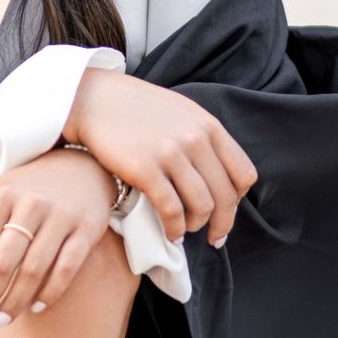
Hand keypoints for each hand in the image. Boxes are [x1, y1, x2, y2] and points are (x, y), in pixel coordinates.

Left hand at [0, 147, 118, 319]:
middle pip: (4, 260)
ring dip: (16, 300)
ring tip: (5, 317)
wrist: (84, 165)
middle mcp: (32, 203)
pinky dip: (50, 293)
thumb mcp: (2, 196)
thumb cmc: (35, 186)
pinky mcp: (87, 228)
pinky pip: (66, 269)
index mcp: (5, 194)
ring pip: (34, 269)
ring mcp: (62, 216)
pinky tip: (37, 306)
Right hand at [64, 67, 256, 249]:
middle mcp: (196, 139)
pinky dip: (175, 229)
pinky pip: (171, 210)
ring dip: (196, 226)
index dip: (238, 199)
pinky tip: (170, 234)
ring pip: (202, 206)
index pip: (243, 173)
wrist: (93, 99)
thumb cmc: (135, 108)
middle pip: (226, 196)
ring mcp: (171, 154)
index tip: (226, 212)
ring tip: (185, 231)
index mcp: (209, 126)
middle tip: (214, 238)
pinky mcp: (145, 170)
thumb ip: (202, 137)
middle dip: (223, 224)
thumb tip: (217, 172)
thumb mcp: (180, 112)